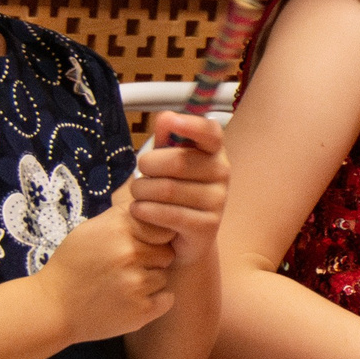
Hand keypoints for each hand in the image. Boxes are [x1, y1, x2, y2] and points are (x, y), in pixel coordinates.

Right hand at [34, 202, 177, 341]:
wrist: (50, 309)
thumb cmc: (73, 265)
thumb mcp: (91, 229)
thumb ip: (123, 213)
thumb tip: (149, 190)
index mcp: (119, 228)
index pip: (163, 224)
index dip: (153, 237)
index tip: (137, 246)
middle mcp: (129, 252)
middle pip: (167, 251)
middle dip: (152, 259)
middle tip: (123, 269)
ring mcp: (136, 282)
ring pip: (164, 276)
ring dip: (149, 282)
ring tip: (120, 285)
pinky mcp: (141, 310)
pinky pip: (167, 298)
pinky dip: (153, 302)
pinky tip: (128, 301)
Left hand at [127, 113, 228, 260]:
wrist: (185, 240)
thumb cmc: (174, 194)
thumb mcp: (168, 165)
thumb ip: (167, 141)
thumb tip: (166, 117)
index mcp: (214, 152)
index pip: (210, 133)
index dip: (192, 125)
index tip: (170, 121)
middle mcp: (222, 173)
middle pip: (177, 161)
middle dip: (147, 167)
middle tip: (138, 176)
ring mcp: (218, 200)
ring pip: (167, 189)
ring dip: (141, 192)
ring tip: (137, 196)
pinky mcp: (208, 226)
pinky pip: (168, 214)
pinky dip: (145, 211)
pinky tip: (138, 210)